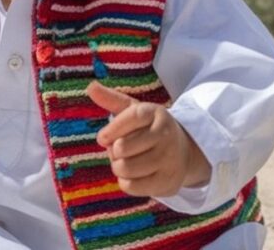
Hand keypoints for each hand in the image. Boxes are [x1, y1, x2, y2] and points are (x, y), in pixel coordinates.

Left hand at [87, 80, 210, 196]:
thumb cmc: (148, 129)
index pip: (130, 118)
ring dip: (117, 167)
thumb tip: (91, 86)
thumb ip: (111, 99)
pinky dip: (125, 182)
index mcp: (156, 113)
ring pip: (126, 168)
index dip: (111, 129)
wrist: (183, 151)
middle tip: (119, 150)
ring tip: (125, 161)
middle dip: (113, 151)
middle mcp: (166, 134)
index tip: (102, 138)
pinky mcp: (168, 182)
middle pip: (122, 148)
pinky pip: (132, 187)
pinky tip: (133, 175)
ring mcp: (169, 159)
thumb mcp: (133, 111)